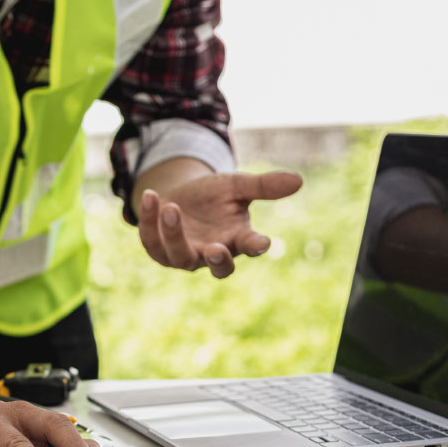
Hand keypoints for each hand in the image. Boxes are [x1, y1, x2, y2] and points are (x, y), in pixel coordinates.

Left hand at [137, 171, 302, 277]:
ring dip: (174, 233)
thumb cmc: (215, 196)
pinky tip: (151, 196)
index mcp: (237, 239)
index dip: (256, 247)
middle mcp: (213, 252)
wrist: (182, 196)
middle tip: (217, 248)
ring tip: (172, 207)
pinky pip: (151, 239)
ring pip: (179, 255)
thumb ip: (263, 186)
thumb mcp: (237, 186)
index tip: (262, 243)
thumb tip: (298, 180)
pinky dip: (149, 219)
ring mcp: (185, 255)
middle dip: (218, 260)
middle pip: (219, 267)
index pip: (251, 247)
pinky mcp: (159, 249)